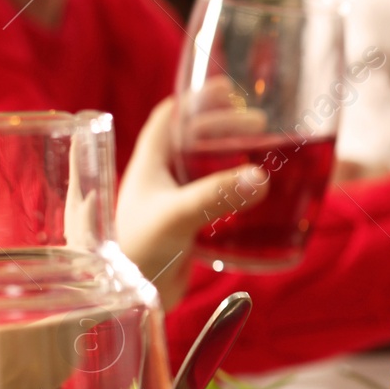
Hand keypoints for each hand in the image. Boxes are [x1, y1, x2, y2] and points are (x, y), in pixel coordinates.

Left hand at [116, 97, 267, 309]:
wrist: (125, 300)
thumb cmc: (134, 250)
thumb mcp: (177, 215)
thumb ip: (217, 194)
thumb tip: (261, 178)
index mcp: (148, 165)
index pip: (170, 117)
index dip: (197, 99)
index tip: (227, 89)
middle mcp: (158, 180)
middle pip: (193, 140)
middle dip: (226, 127)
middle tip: (260, 126)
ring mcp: (172, 205)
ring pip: (205, 170)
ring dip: (233, 159)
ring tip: (263, 158)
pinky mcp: (186, 231)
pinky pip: (215, 202)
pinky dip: (236, 194)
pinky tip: (257, 198)